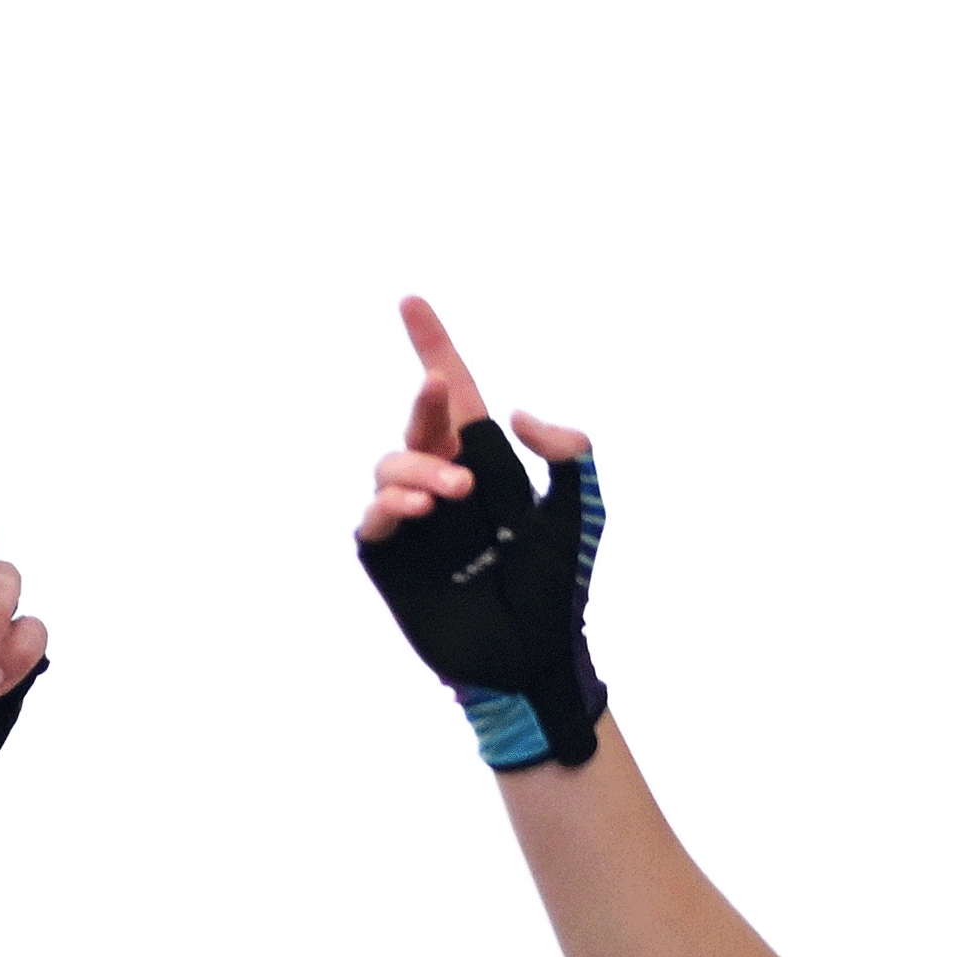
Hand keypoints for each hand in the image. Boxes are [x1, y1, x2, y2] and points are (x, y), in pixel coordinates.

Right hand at [357, 298, 607, 770]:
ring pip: (390, 465)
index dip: (432, 345)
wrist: (532, 654)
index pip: (456, 393)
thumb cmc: (558, 588)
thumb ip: (571, 453)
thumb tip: (515, 414)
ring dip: (418, 466)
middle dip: (424, 400)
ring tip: (454, 495)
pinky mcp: (391, 560)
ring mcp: (415, 523)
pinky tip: (421, 511)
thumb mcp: (582, 511)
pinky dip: (391, 505)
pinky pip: (374, 518)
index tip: (412, 302)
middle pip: (419, 422)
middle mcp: (445, 483)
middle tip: (437, 388)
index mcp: (488, 464)